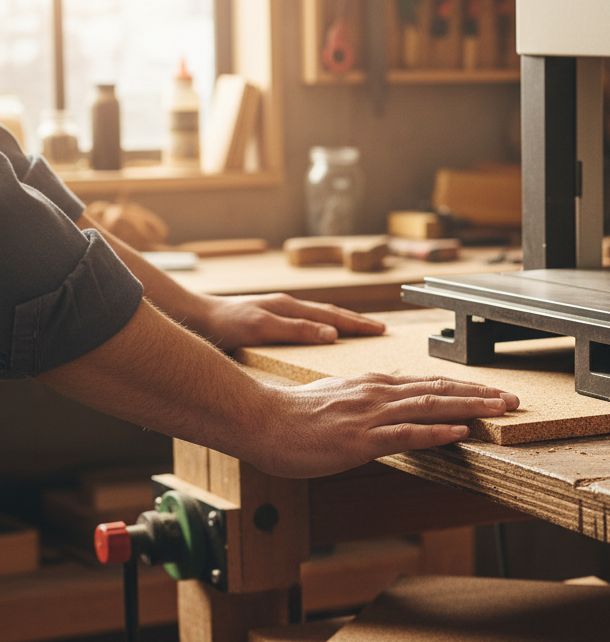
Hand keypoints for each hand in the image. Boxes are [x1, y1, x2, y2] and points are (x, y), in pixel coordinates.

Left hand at [190, 293, 385, 351]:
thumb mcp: (261, 328)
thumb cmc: (225, 325)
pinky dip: (324, 326)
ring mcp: (280, 312)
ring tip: (360, 329)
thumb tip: (332, 334)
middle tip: (380, 329)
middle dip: (357, 321)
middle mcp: (288, 306)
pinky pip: (307, 322)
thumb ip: (296, 330)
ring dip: (342, 322)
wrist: (197, 318)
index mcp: (290, 307)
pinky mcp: (271, 320)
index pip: (333, 316)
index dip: (358, 324)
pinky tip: (325, 334)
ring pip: (320, 316)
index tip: (380, 330)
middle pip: (331, 312)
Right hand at [255, 372, 520, 477]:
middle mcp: (378, 393)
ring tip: (500, 410)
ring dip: (470, 407)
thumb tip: (388, 405)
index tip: (492, 392)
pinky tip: (459, 432)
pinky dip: (436, 431)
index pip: (429, 384)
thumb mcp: (337, 399)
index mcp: (374, 385)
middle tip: (514, 399)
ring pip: (430, 406)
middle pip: (439, 389)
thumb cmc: (293, 416)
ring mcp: (371, 415)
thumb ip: (366, 401)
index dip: (464, 387)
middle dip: (481, 394)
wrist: (261, 420)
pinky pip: (405, 434)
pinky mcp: (361, 439)